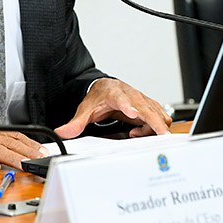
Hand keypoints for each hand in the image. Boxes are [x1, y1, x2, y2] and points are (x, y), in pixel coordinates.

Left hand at [54, 79, 171, 138]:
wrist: (105, 87)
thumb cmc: (98, 98)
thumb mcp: (85, 110)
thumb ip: (75, 123)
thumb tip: (61, 133)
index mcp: (113, 93)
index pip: (121, 98)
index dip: (128, 106)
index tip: (133, 114)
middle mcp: (131, 94)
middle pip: (146, 108)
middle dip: (154, 122)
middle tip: (161, 136)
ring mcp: (142, 100)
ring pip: (157, 113)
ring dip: (152, 127)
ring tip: (134, 134)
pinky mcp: (149, 105)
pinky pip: (160, 117)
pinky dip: (155, 127)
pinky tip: (140, 132)